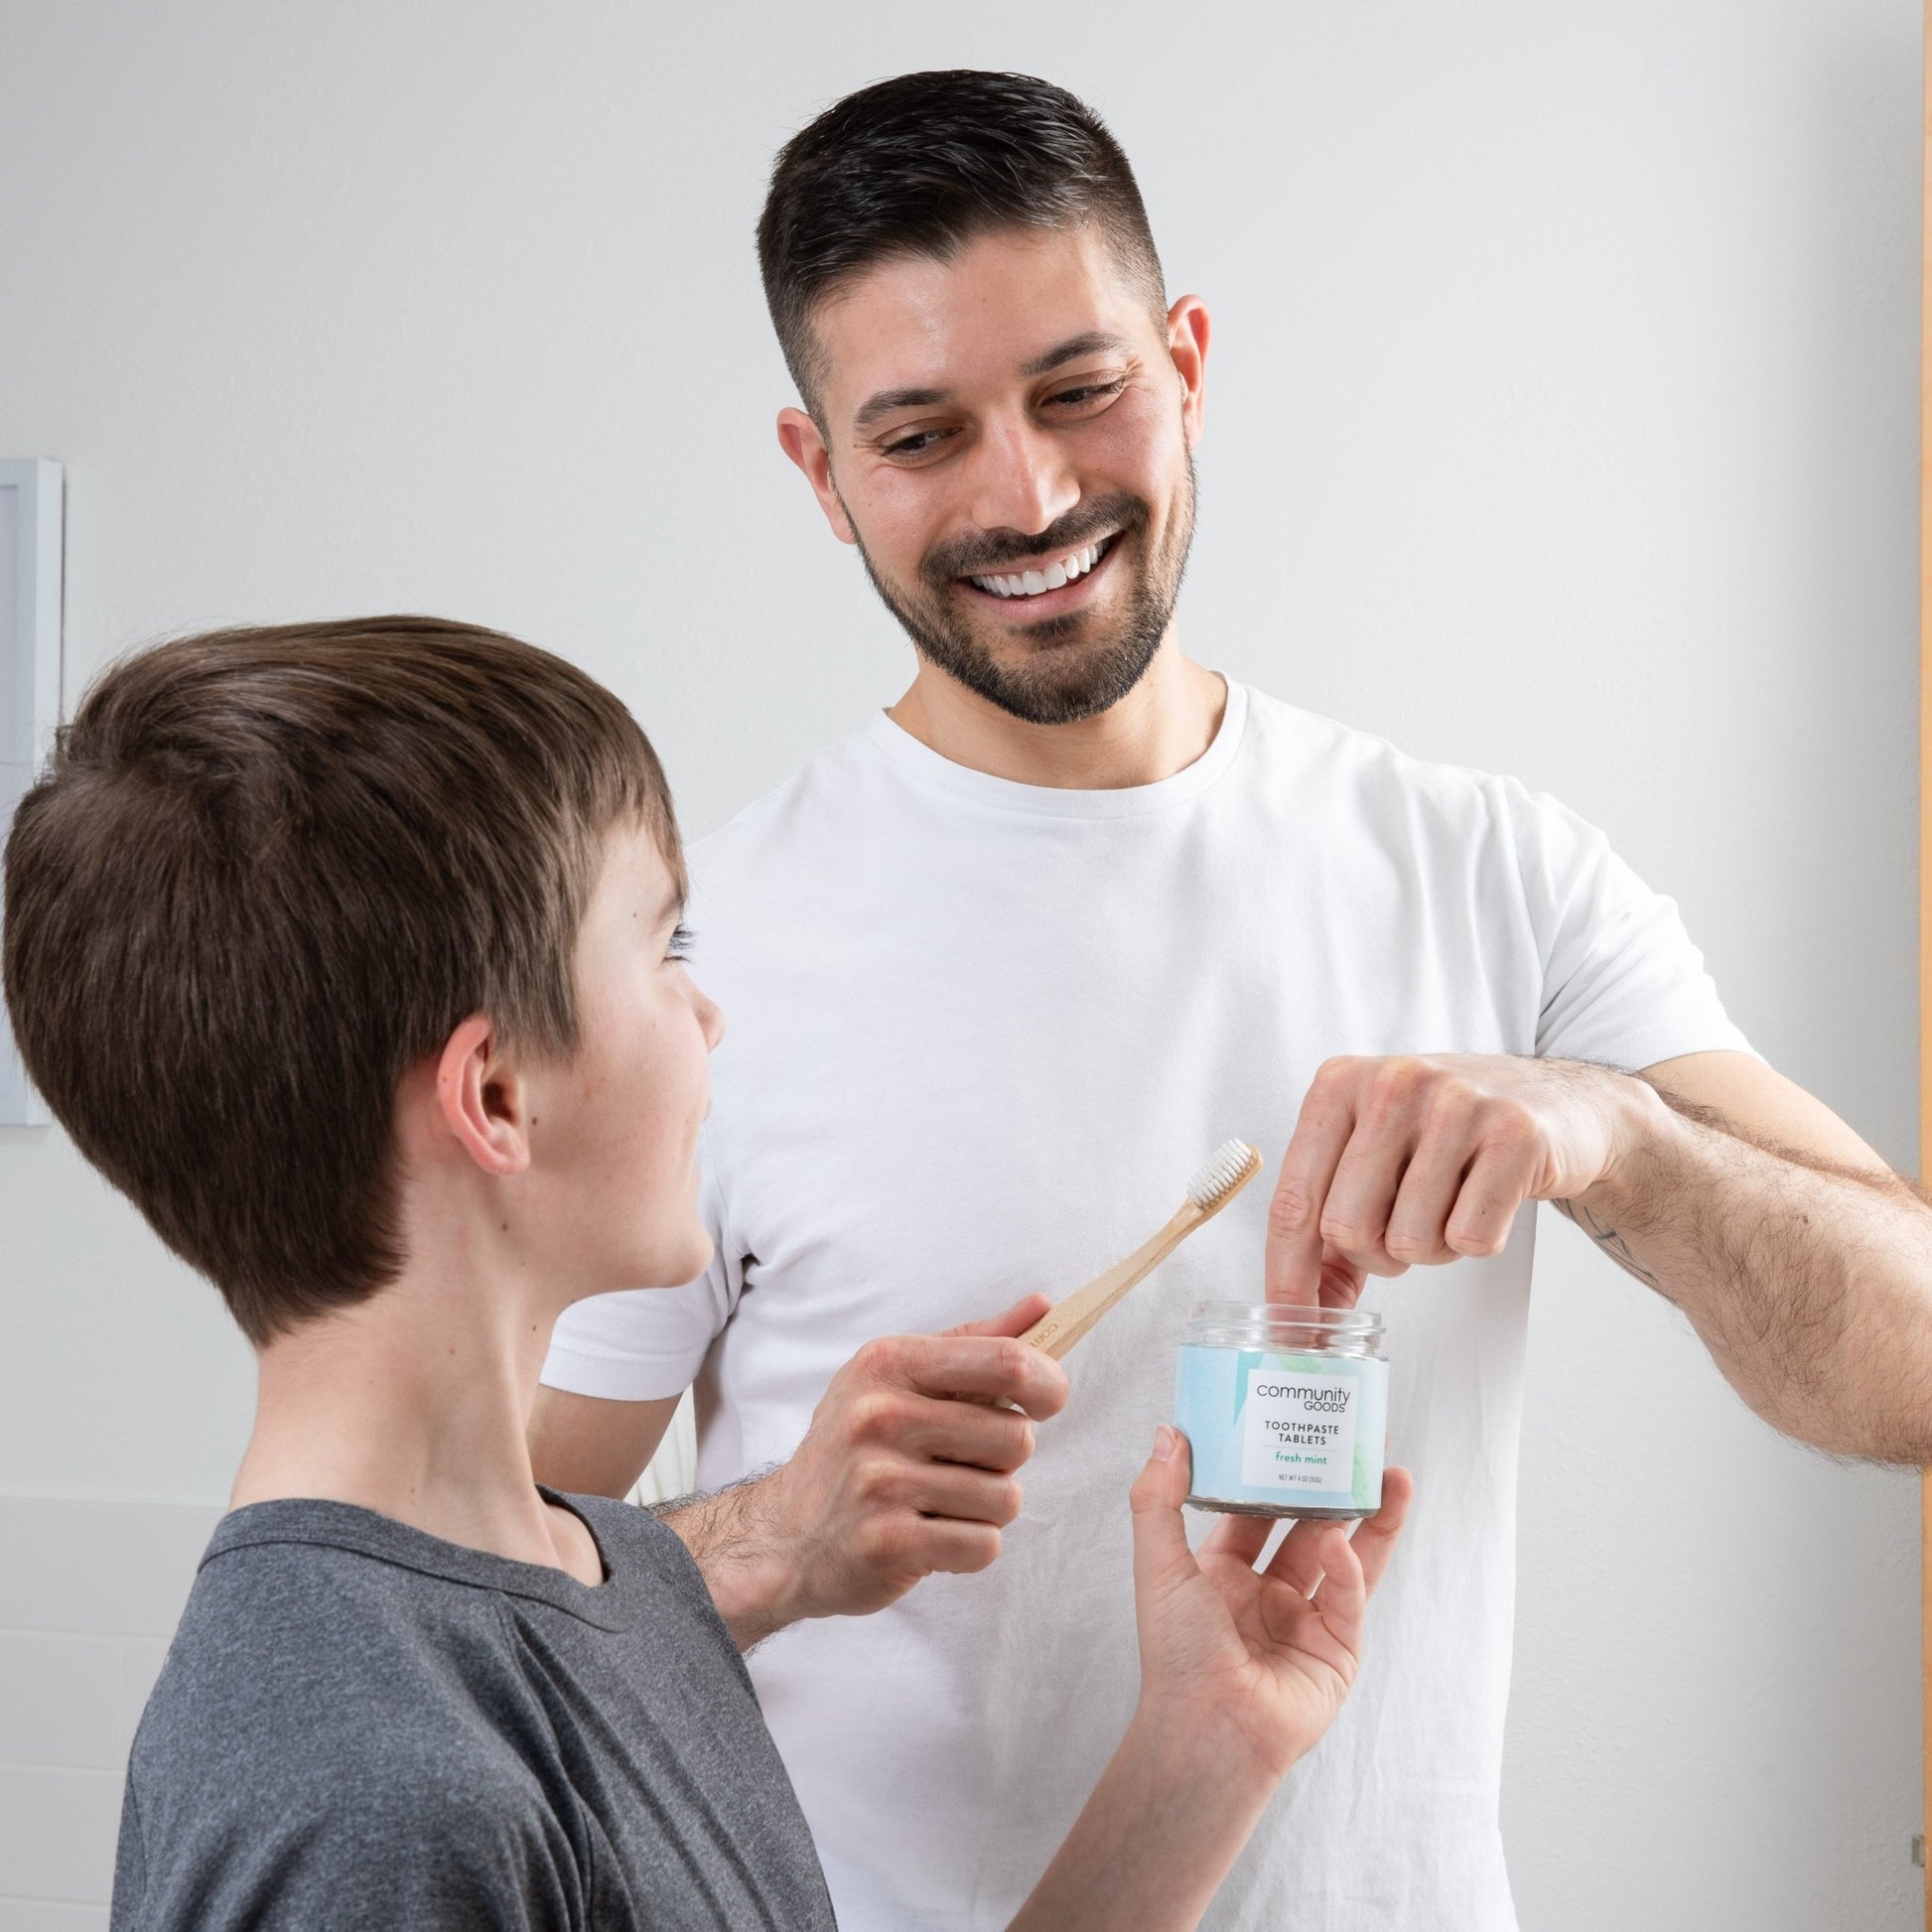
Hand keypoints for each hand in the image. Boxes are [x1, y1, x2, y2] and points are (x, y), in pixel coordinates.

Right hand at [742, 1293, 1070, 1627]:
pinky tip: (931, 1535)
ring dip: (986, 1508)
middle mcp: (881, 1415)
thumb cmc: (857, 1447)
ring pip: (1005, 1498)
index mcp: (891, 1362)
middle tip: (961, 1463)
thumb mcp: (900, 1378)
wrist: (785, 1532)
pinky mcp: (888, 1542)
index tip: (1047, 1401)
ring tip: (939, 1501)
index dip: (1048, 1383)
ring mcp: (881, 1480)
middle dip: (1006, 1459)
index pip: (1006, 1361)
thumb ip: (975, 1342)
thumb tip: (1043, 1305)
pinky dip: (970, 1547)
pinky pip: (984, 1545)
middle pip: (1017, 1437)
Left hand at [1126, 1428, 1410, 1782]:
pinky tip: (1343, 1544)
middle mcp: (1266, 1593)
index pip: (1253, 1508)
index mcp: (1222, 1572)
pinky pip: (1349, 1599)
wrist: (1208, 1730)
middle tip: (1353, 1443)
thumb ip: (1159, 1498)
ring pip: (1346, 1556)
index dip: (1271, 1472)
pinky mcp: (1336, 1650)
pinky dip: (1349, 1568)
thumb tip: (1170, 1433)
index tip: (1287, 1429)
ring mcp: (1305, 1620)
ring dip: (1369, 1516)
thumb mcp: (1159, 1564)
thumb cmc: (1177, 1654)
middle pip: (1308, 1525)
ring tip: (1391, 1473)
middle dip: (1331, 1487)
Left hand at [1263, 1052, 1664, 1306]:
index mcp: (1338, 1084)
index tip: (1287, 1329)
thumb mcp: (1374, 1156)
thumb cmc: (1447, 1138)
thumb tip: (1294, 1313)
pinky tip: (1486, 1201)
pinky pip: (1471, 1239)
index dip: (1286, 1275)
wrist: (1555, 1104)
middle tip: (1403, 1237)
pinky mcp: (1514, 1134)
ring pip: (1410, 1240)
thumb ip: (1326, 1224)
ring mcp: (1454, 1103)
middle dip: (1374, 1257)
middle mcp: (1391, 1083)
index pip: (1293, 1200)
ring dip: (1430, 1249)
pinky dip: (1476, 1241)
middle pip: (1345, 1227)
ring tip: (1449, 1207)